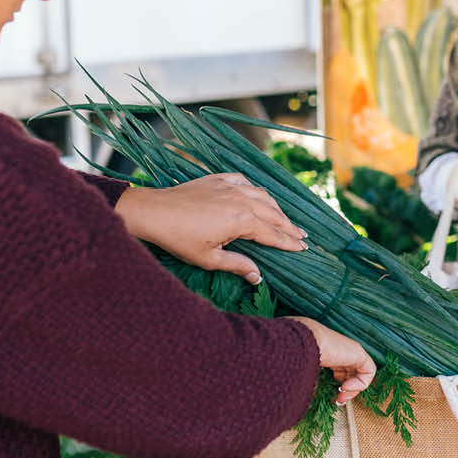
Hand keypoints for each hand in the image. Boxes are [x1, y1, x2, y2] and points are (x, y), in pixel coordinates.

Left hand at [116, 174, 307, 282]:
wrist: (154, 212)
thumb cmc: (179, 238)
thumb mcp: (209, 259)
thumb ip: (238, 265)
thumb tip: (258, 277)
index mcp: (242, 221)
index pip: (273, 234)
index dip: (289, 242)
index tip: (304, 248)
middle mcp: (242, 200)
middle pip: (274, 214)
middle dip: (290, 226)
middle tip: (303, 235)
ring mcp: (231, 187)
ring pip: (263, 196)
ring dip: (278, 208)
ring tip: (287, 218)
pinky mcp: (218, 179)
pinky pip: (245, 182)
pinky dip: (256, 189)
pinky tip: (258, 194)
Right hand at [283, 317, 376, 405]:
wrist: (302, 343)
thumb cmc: (297, 357)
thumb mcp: (304, 373)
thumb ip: (310, 382)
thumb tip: (303, 399)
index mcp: (327, 352)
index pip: (339, 371)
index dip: (337, 386)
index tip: (331, 398)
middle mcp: (340, 350)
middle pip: (350, 373)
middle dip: (346, 390)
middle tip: (337, 400)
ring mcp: (350, 350)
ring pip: (360, 373)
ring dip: (353, 390)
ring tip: (341, 395)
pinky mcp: (358, 352)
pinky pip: (369, 370)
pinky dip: (362, 383)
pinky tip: (347, 387)